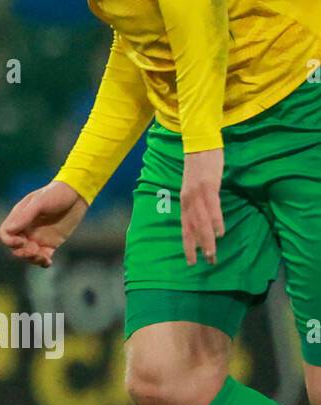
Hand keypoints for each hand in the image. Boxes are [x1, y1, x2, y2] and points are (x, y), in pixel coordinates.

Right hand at [0, 179, 87, 267]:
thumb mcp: (39, 202)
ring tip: (43, 257)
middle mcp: (26, 228)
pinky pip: (43, 257)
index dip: (9, 241)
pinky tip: (48, 262)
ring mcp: (38, 237)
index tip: (21, 242)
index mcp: (19, 217)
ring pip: (28, 254)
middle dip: (22, 253)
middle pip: (15, 248)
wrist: (77, 194)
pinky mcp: (51, 243)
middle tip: (34, 250)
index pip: (5, 233)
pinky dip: (43, 262)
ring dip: (32, 259)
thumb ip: (24, 216)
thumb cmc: (56, 194)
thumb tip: (9, 230)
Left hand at [181, 147, 223, 265]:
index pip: (184, 227)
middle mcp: (187, 199)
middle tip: (206, 262)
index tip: (191, 262)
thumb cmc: (200, 166)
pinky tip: (220, 232)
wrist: (200, 142)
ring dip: (207, 238)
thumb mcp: (195, 186)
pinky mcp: (208, 185)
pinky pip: (212, 206)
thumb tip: (204, 219)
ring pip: (201, 220)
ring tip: (212, 254)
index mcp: (184, 200)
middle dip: (198, 246)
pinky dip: (215, 220)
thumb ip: (197, 202)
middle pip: (192, 227)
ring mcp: (197, 192)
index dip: (188, 245)